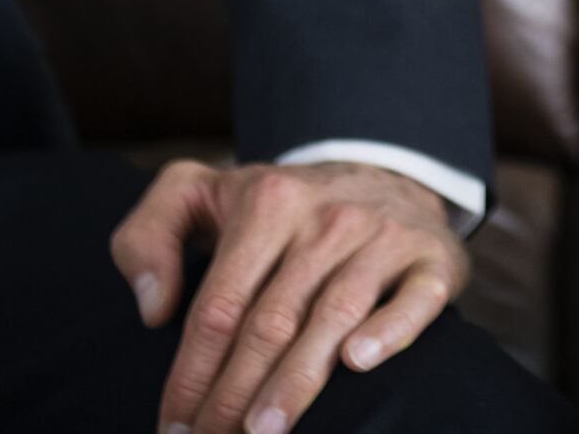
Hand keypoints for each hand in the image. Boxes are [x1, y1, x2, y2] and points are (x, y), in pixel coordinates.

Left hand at [111, 159, 468, 433]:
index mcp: (266, 202)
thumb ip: (147, 235)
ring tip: (263, 433)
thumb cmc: (277, 207)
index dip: (191, 372)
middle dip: (235, 394)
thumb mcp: (200, 193)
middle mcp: (327, 218)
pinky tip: (358, 362)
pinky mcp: (431, 258)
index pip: (220, 304)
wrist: (385, 171)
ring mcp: (383, 237)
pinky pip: (415, 298)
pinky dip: (389, 330)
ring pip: (333, 316)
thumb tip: (153, 309)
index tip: (173, 426)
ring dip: (297, 380)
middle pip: (272, 320)